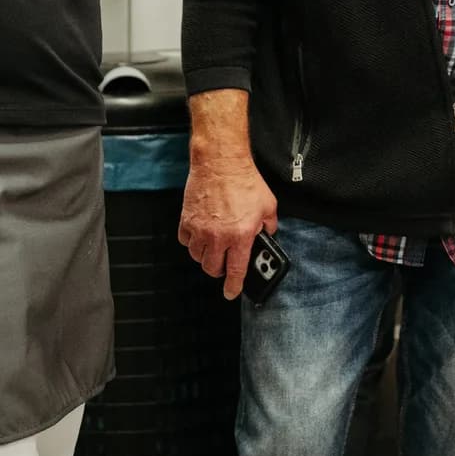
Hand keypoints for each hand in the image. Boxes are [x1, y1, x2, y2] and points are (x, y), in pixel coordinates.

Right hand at [176, 155, 277, 299]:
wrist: (220, 162)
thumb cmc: (244, 181)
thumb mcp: (268, 205)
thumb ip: (268, 226)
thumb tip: (266, 237)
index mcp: (241, 235)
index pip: (236, 271)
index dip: (233, 286)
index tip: (231, 293)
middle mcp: (219, 236)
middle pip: (212, 268)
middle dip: (219, 270)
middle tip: (225, 263)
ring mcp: (200, 229)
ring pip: (198, 257)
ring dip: (206, 256)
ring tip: (215, 245)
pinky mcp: (186, 220)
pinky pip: (186, 242)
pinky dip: (193, 242)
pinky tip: (201, 233)